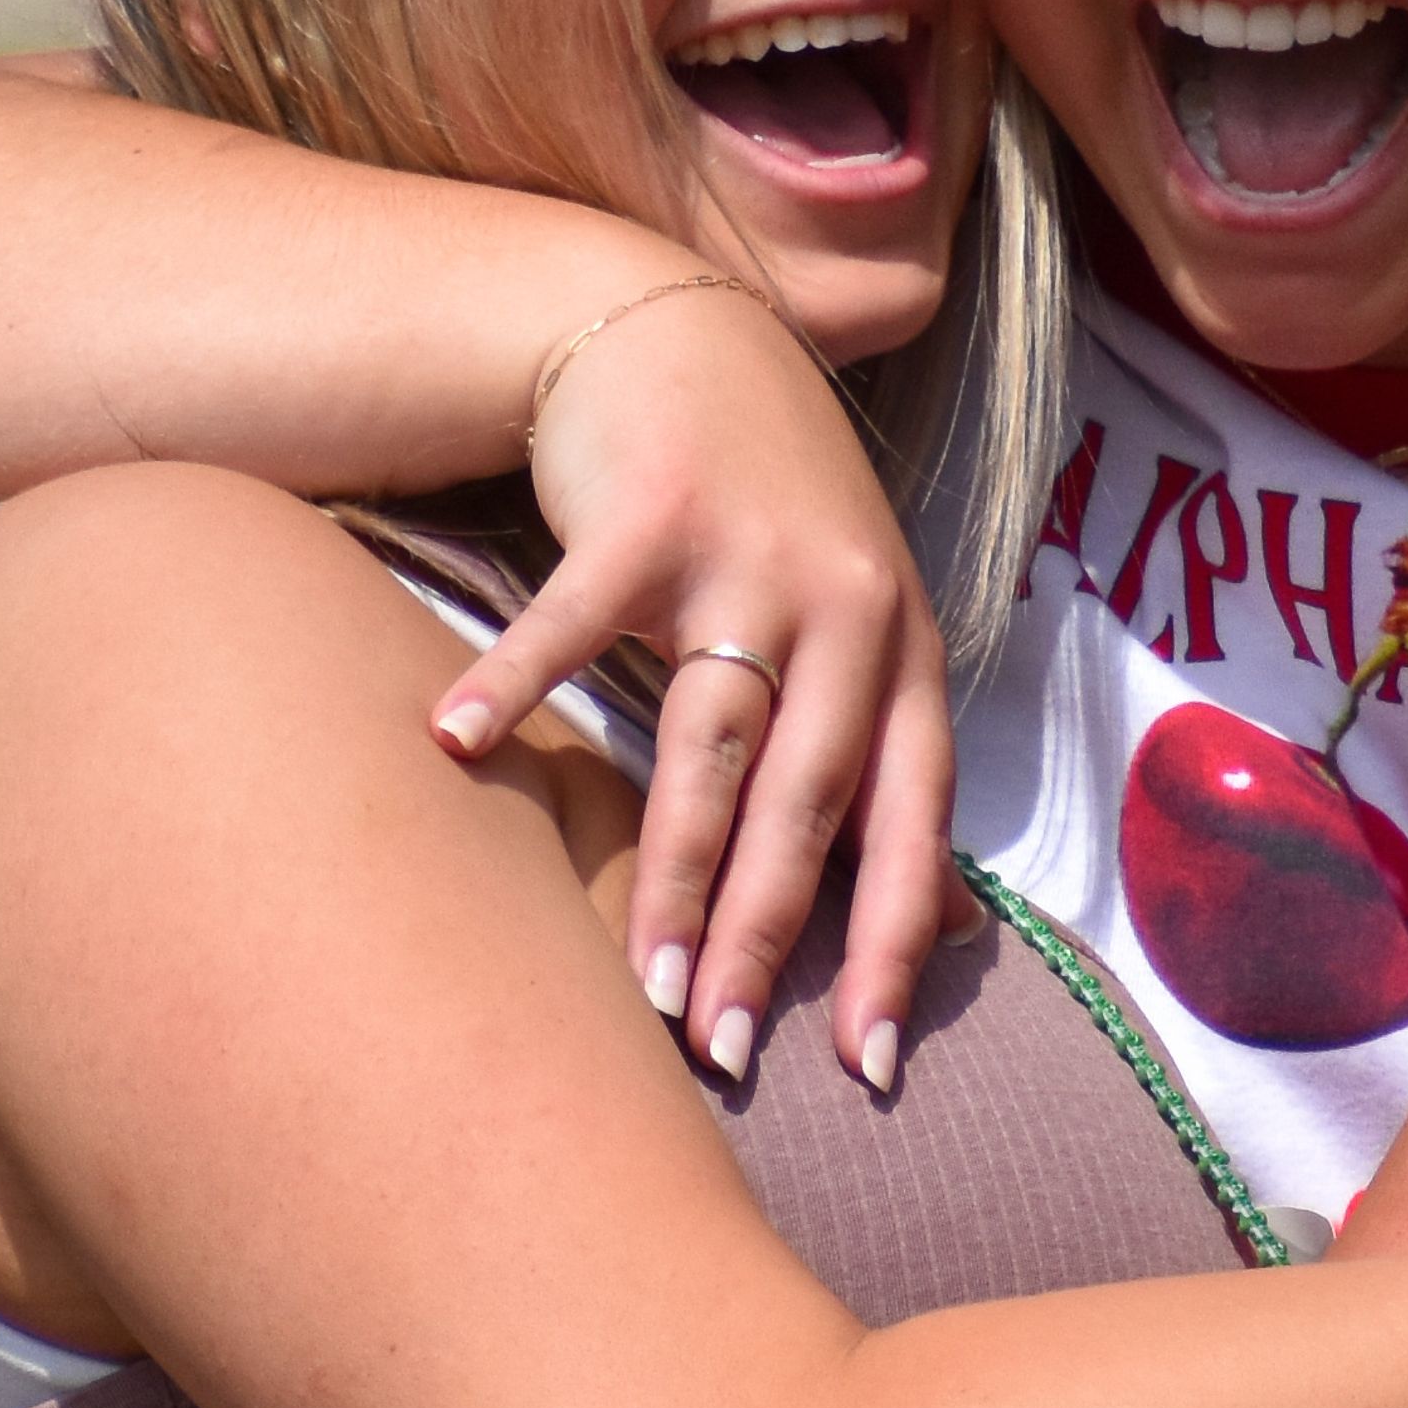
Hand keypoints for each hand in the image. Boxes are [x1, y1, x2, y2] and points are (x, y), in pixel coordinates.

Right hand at [426, 278, 969, 1083]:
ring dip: (674, 870)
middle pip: (806, 804)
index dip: (891, 946)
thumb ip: (888, 765)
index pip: (913, 823)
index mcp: (905, 654)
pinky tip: (459, 747)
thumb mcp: (865, 631)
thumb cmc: (779, 513)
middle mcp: (847, 612)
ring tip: (639, 982)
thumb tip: (948, 925)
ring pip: (710, 743)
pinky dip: (514, 681)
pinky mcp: (650, 514)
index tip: (865, 1068)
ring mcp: (747, 559)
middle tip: (719, 1052)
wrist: (696, 339)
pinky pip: (574, 618)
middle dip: (764, 940)